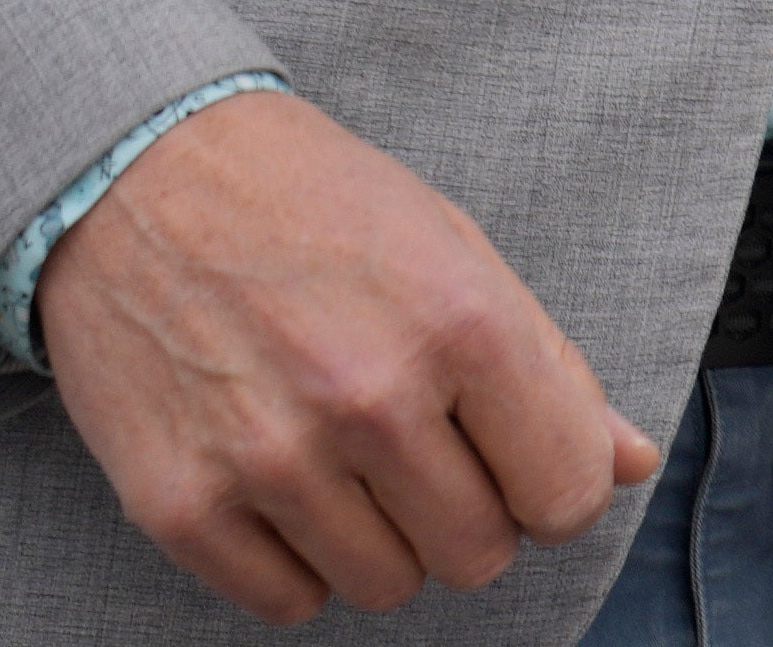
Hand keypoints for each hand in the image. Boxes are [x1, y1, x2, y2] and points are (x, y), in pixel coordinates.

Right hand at [37, 87, 661, 622]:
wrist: (141, 171)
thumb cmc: (313, 203)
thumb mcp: (456, 251)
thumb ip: (553, 369)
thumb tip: (631, 463)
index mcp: (460, 323)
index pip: (566, 493)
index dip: (553, 484)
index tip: (517, 456)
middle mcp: (370, 399)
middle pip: (478, 555)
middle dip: (466, 511)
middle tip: (419, 442)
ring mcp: (271, 459)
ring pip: (386, 586)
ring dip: (381, 536)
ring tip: (344, 450)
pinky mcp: (182, 504)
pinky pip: (288, 601)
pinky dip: (295, 558)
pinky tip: (283, 478)